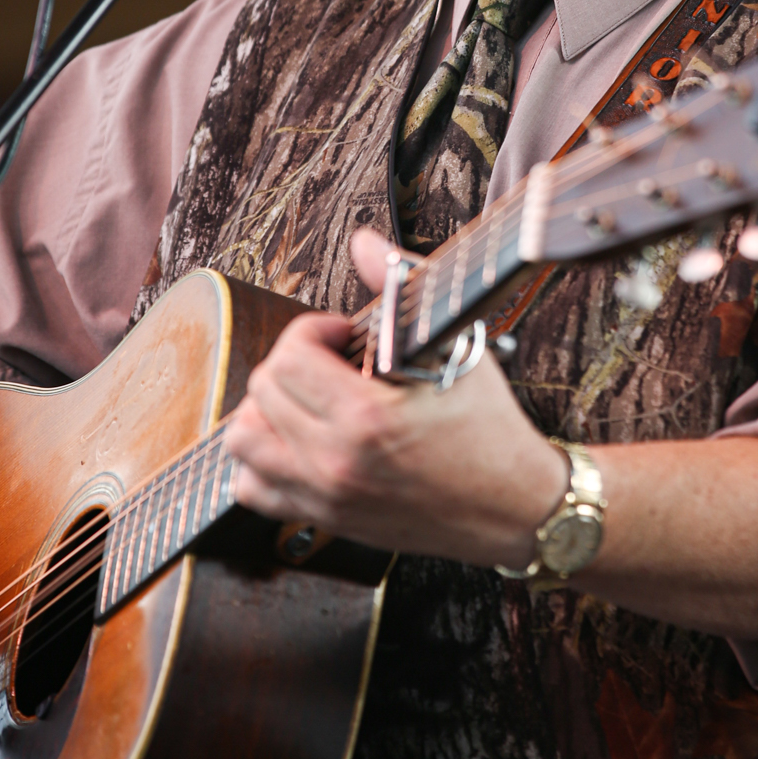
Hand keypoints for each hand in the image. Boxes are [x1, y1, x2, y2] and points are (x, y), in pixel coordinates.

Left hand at [225, 230, 566, 566]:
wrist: (514, 507)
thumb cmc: (490, 430)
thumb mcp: (456, 347)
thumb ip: (401, 288)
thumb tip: (363, 242)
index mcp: (366, 418)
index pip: (291, 356)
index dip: (312, 330)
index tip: (342, 334)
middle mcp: (336, 461)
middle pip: (263, 390)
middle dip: (291, 361)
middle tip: (330, 360)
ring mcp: (325, 494)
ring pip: (243, 438)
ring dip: (266, 407)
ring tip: (304, 397)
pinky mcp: (325, 516)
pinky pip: (253, 488)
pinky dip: (260, 459)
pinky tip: (293, 439)